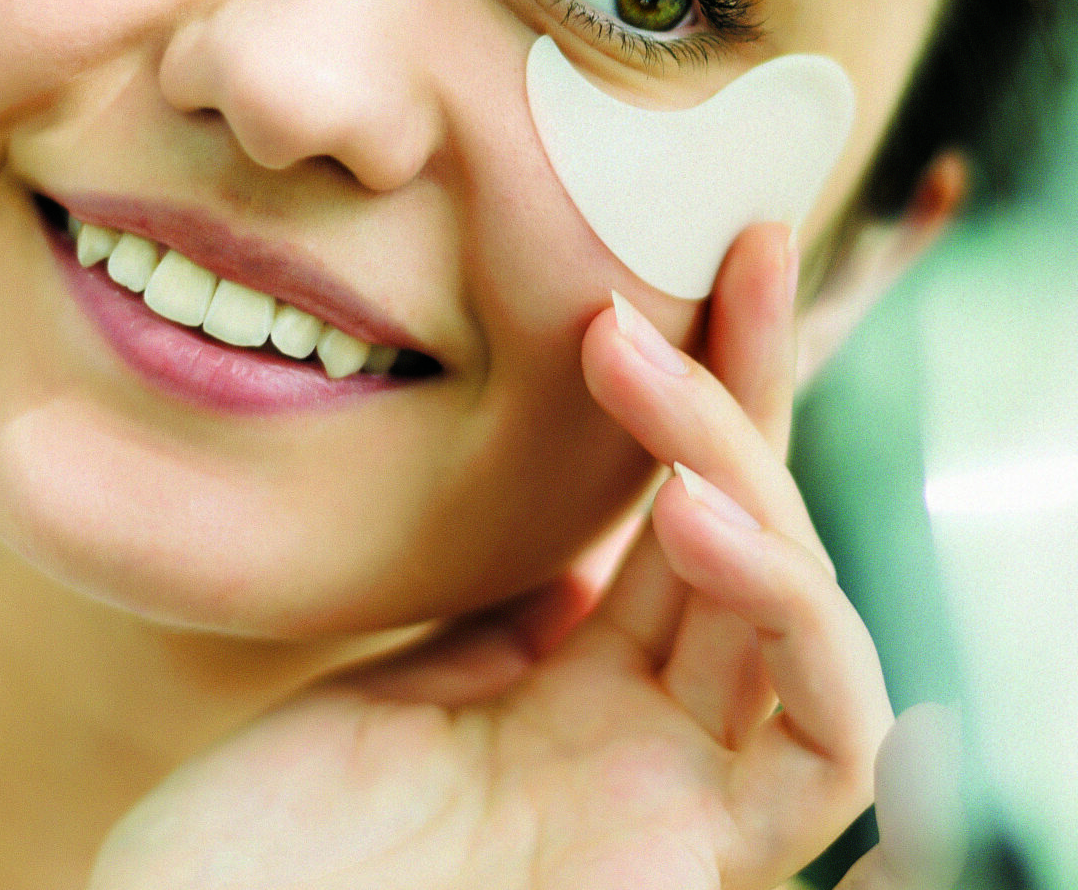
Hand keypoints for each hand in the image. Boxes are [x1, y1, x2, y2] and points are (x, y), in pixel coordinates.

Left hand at [88, 223, 919, 889]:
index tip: (695, 259)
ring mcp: (683, 809)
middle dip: (753, 385)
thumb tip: (573, 543)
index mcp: (579, 704)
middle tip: (738, 250)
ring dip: (756, 481)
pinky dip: (805, 627)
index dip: (706, 391)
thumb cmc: (248, 866)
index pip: (684, 518)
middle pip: (760, 541)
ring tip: (654, 380)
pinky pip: (828, 753)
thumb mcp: (384, 695)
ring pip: (806, 623)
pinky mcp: (703, 869)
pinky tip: (710, 521)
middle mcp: (653, 750)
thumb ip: (500, 622)